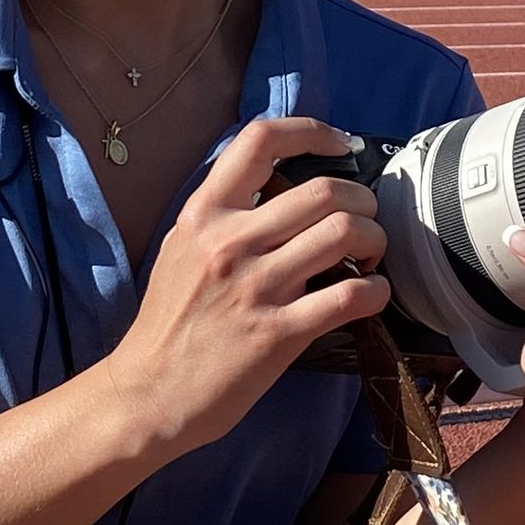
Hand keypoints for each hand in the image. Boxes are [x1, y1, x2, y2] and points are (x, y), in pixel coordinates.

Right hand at [101, 117, 385, 465]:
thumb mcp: (180, 251)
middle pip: (324, 189)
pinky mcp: (278, 333)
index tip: (339, 146)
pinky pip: (349, 296)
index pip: (261, 140)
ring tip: (370, 256)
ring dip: (374, 240)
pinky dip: (375, 291)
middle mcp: (230, 242)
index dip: (311, 131)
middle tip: (366, 219)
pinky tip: (371, 296)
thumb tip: (276, 190)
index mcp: (203, 214)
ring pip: (344, 232)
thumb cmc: (168, 324)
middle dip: (362, 200)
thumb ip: (222, 217)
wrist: (148, 393)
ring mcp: (256, 287)